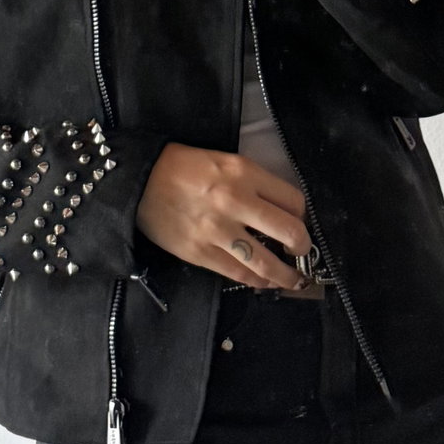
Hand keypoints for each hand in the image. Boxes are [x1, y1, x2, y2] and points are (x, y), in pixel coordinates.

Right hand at [136, 141, 312, 290]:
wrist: (140, 181)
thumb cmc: (184, 167)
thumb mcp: (225, 161)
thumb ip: (254, 183)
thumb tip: (281, 211)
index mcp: (244, 173)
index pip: (293, 201)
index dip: (303, 216)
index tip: (301, 223)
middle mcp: (235, 202)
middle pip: (289, 232)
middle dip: (303, 247)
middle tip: (303, 252)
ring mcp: (217, 231)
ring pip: (266, 263)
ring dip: (286, 275)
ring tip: (293, 278)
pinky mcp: (200, 253)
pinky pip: (238, 274)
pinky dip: (256, 281)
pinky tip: (263, 281)